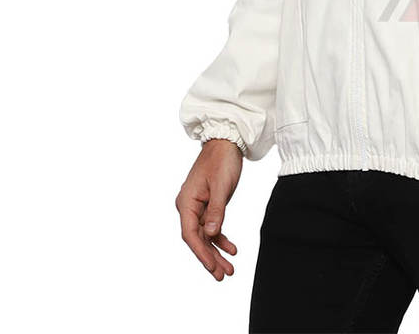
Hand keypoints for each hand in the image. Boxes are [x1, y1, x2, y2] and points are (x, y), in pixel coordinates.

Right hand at [176, 138, 243, 280]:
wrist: (226, 142)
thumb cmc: (221, 161)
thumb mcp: (220, 186)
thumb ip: (216, 210)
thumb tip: (211, 234)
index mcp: (186, 202)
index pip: (190, 234)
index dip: (201, 253)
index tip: (212, 267)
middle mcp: (188, 207)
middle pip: (197, 239)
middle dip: (209, 258)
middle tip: (222, 276)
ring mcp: (197, 207)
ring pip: (205, 235)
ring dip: (216, 252)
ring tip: (229, 270)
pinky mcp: (208, 204)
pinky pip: (212, 227)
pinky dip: (221, 238)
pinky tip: (232, 249)